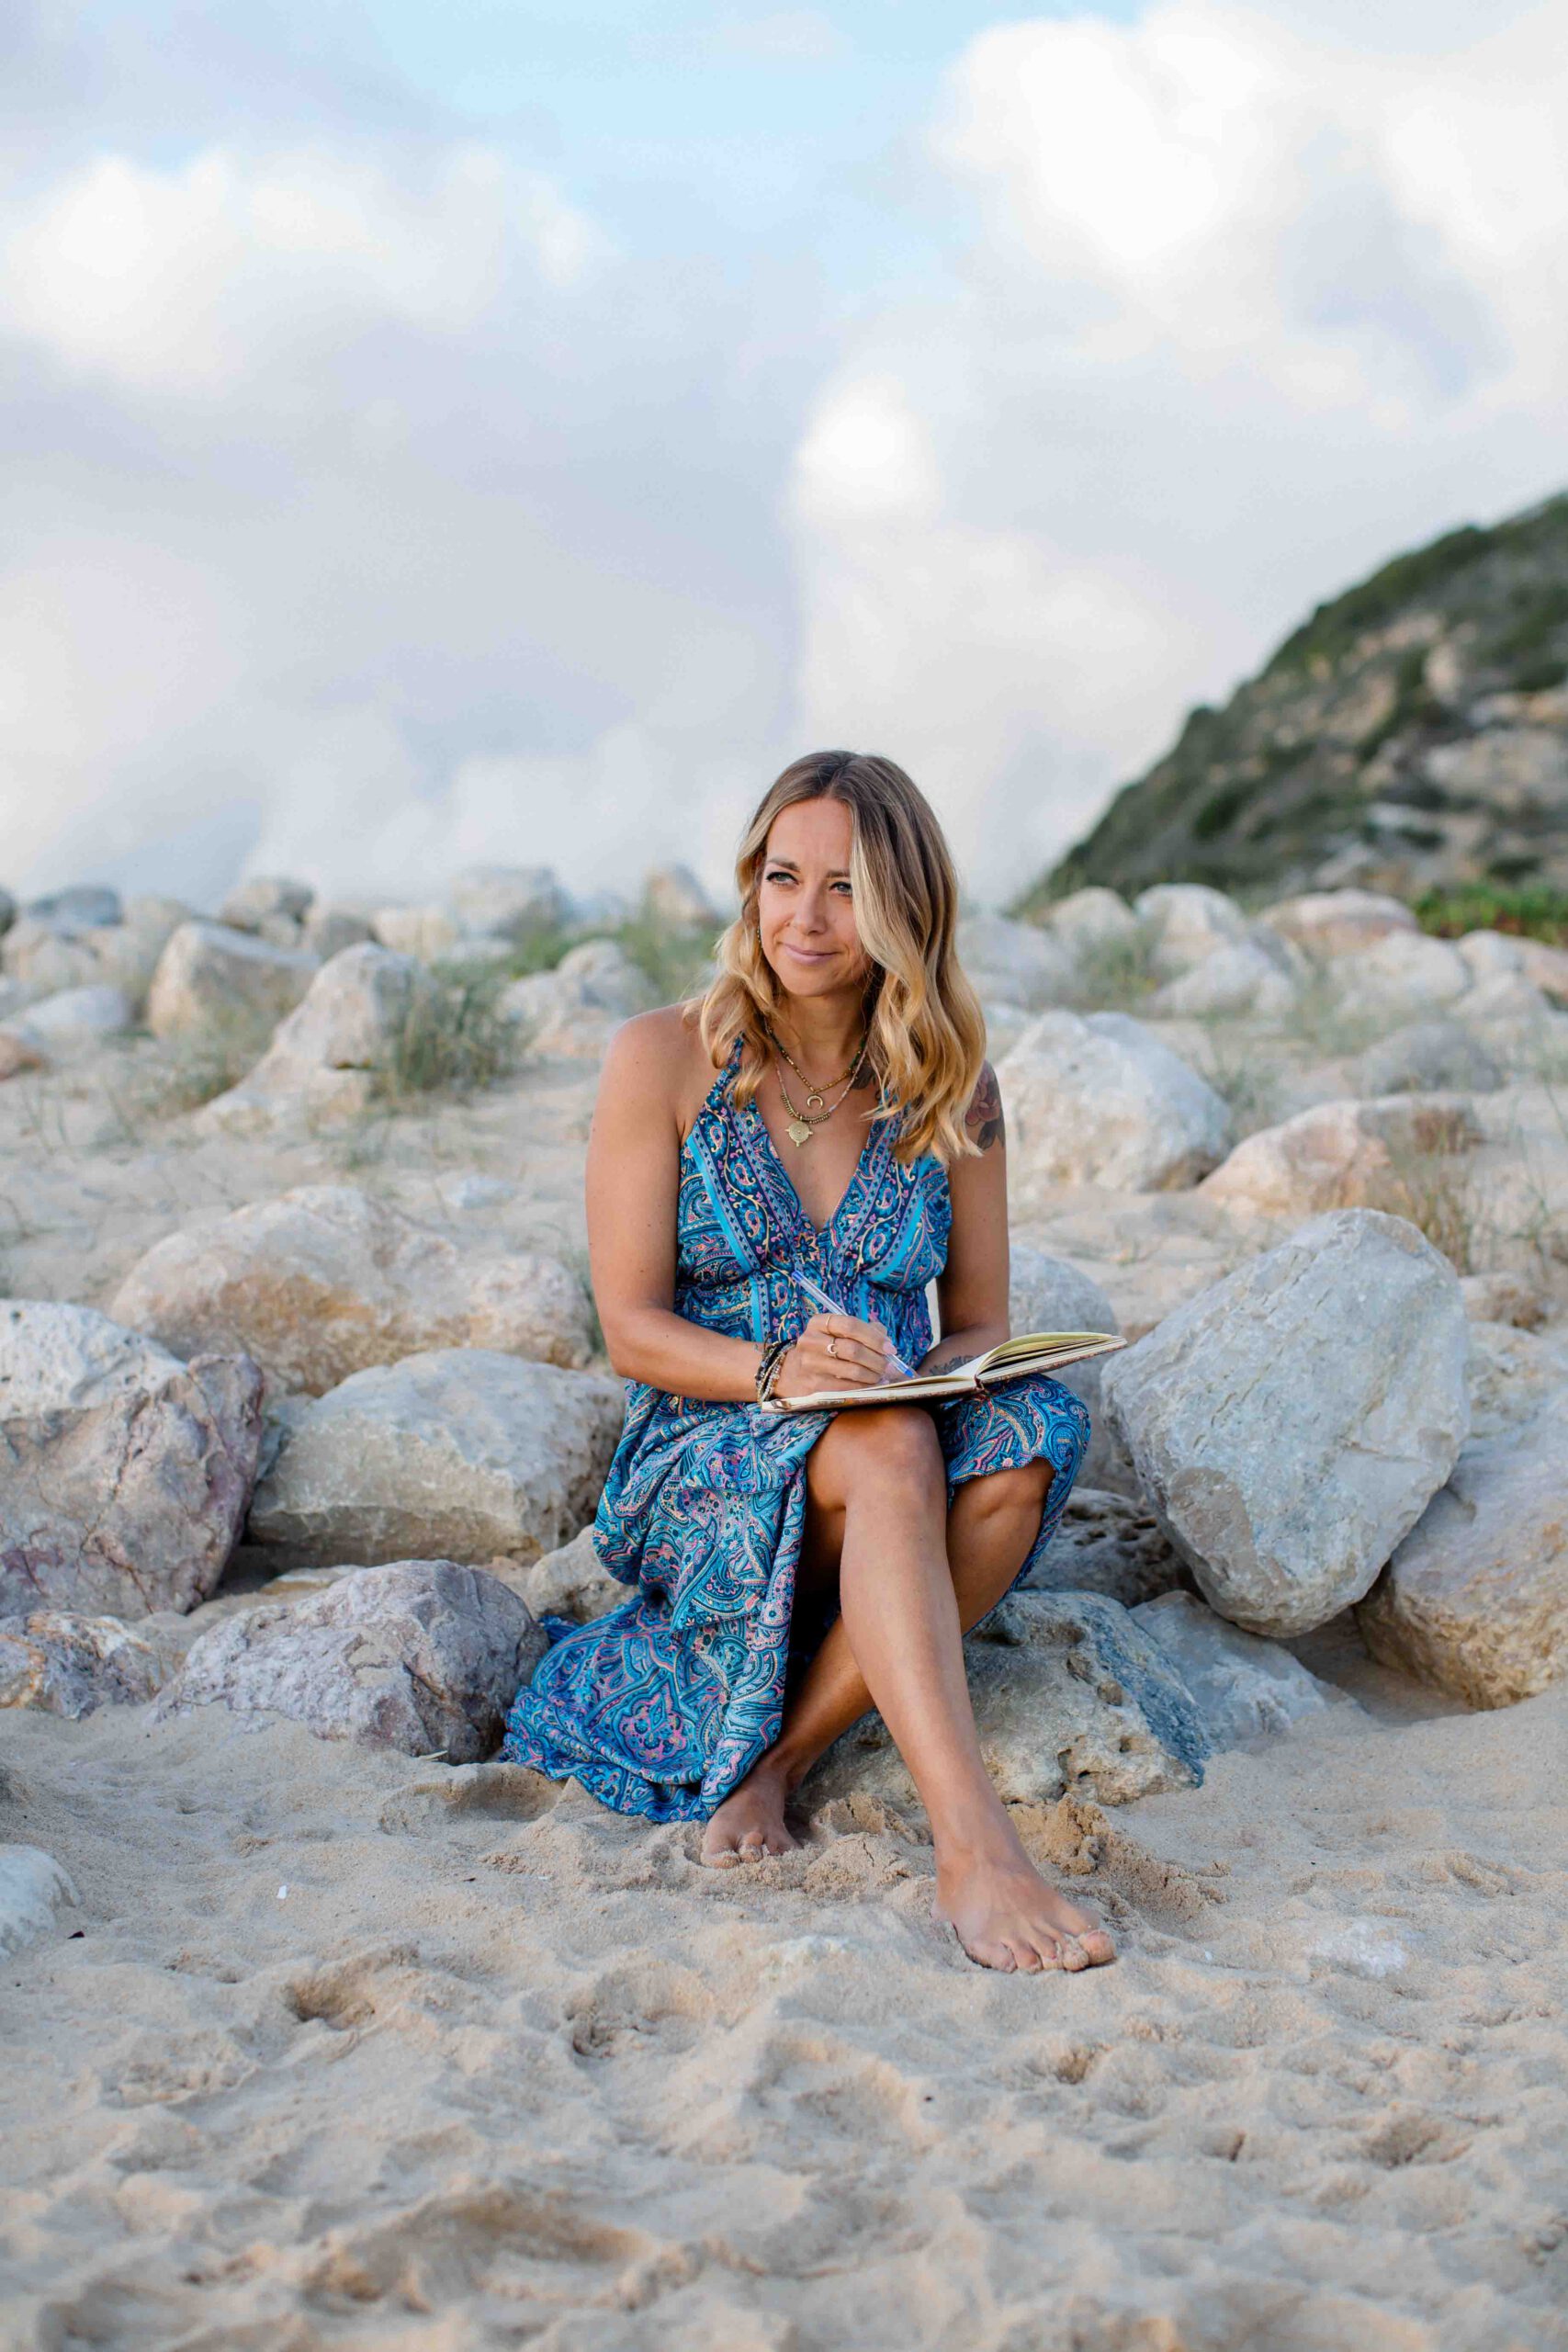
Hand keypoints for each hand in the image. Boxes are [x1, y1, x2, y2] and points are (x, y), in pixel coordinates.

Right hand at [773, 1312, 891, 1397]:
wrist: (793, 1373)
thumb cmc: (824, 1350)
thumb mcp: (837, 1333)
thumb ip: (864, 1331)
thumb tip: (886, 1342)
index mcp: (819, 1323)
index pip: (850, 1325)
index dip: (873, 1337)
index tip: (890, 1348)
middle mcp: (810, 1341)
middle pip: (852, 1349)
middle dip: (877, 1359)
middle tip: (889, 1366)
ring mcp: (810, 1364)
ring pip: (851, 1369)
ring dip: (873, 1374)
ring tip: (881, 1376)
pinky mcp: (813, 1385)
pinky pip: (846, 1387)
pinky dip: (863, 1387)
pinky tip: (871, 1386)